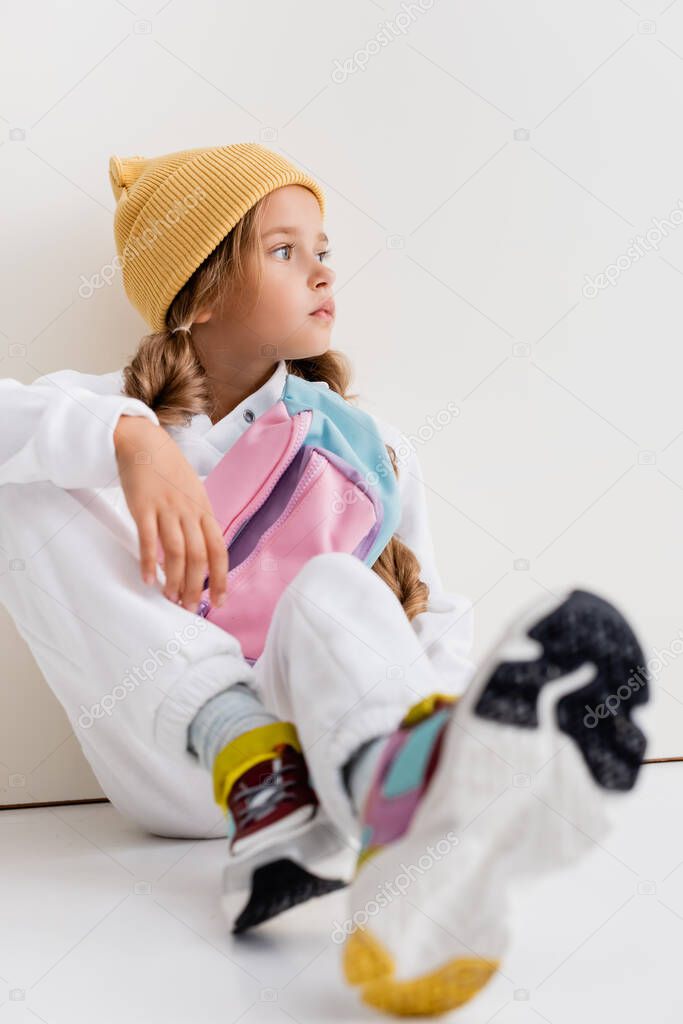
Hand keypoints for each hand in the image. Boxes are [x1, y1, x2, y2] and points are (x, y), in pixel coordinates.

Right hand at [114, 415, 227, 612]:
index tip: (219, 602)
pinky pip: (148, 539)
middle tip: (189, 608)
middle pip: (199, 556)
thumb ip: (198, 521)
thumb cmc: (168, 471)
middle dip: (195, 587)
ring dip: (174, 579)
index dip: (221, 578)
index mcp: (204, 510)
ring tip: (170, 598)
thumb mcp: (192, 494)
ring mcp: (166, 508)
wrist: (143, 442)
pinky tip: (147, 578)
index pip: (219, 550)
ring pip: (176, 551)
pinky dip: (148, 561)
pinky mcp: (143, 506)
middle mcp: (189, 511)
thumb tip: (200, 554)